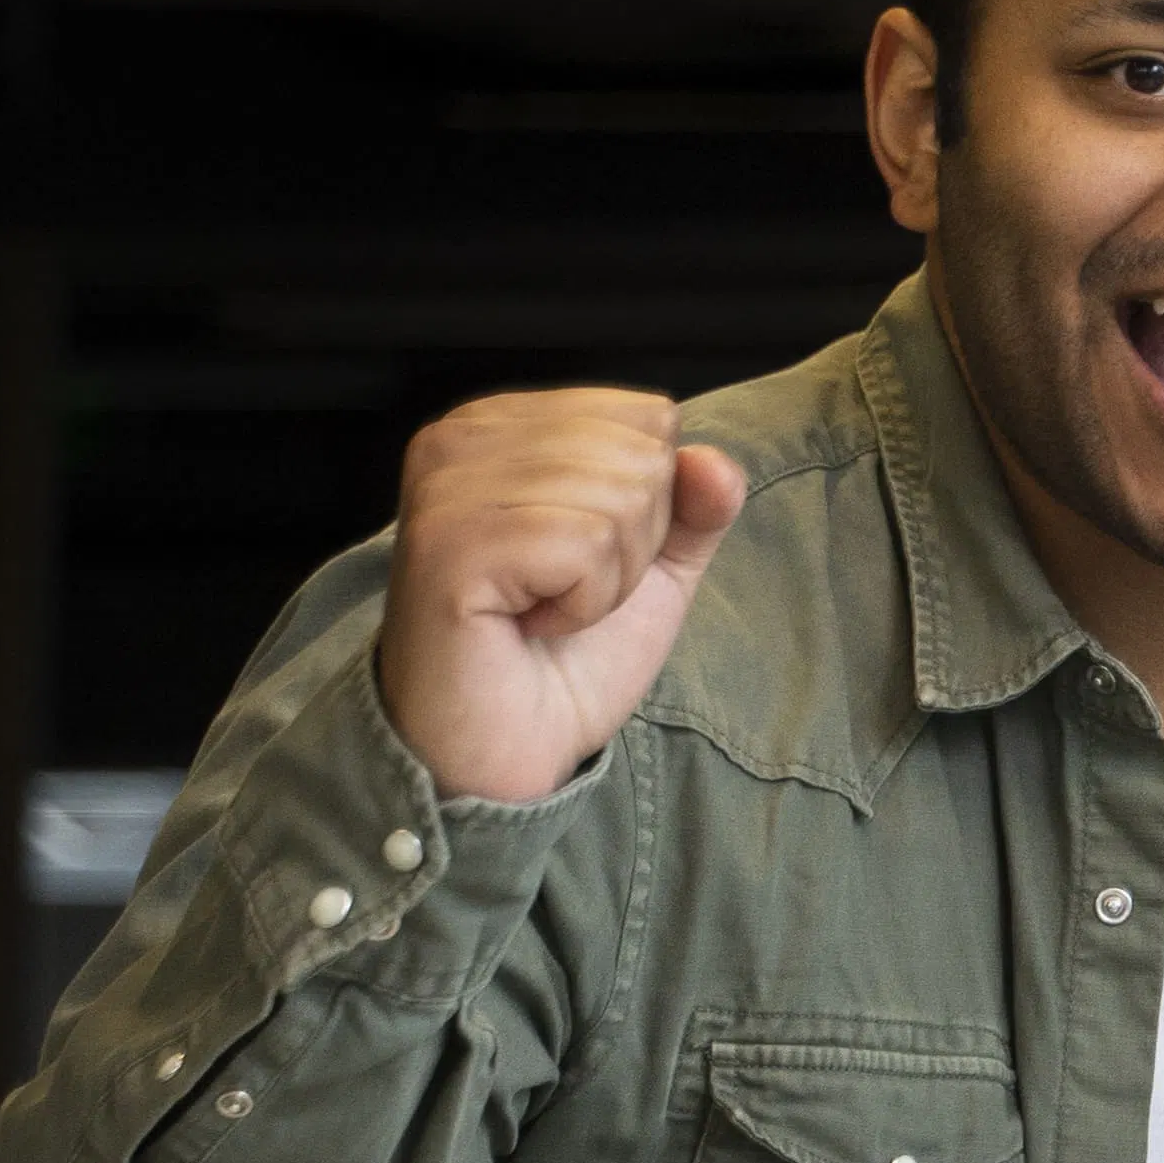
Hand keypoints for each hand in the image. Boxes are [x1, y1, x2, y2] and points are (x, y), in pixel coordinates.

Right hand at [380, 389, 744, 806]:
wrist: (504, 747)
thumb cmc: (567, 655)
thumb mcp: (652, 567)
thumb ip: (694, 506)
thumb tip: (714, 463)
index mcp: (506, 423)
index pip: (648, 415)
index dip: (652, 505)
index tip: (583, 559)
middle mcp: (463, 433)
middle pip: (641, 452)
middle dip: (633, 545)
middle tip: (564, 594)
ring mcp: (448, 482)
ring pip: (620, 496)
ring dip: (608, 580)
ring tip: (545, 610)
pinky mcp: (451, 537)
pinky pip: (588, 543)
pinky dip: (584, 604)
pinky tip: (530, 625)